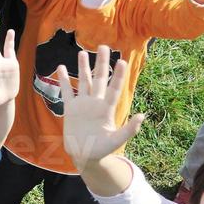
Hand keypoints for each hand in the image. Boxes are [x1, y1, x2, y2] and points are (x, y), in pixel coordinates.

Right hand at [57, 46, 143, 166]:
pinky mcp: (70, 109)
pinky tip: (61, 68)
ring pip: (83, 82)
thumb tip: (142, 116)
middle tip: (104, 47)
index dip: (117, 76)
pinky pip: (67, 92)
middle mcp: (95, 103)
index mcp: (107, 110)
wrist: (84, 156)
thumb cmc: (102, 150)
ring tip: (83, 53)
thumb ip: (129, 129)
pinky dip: (64, 80)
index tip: (121, 61)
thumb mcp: (116, 141)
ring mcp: (83, 105)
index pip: (113, 88)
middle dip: (101, 63)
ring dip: (83, 68)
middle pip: (99, 79)